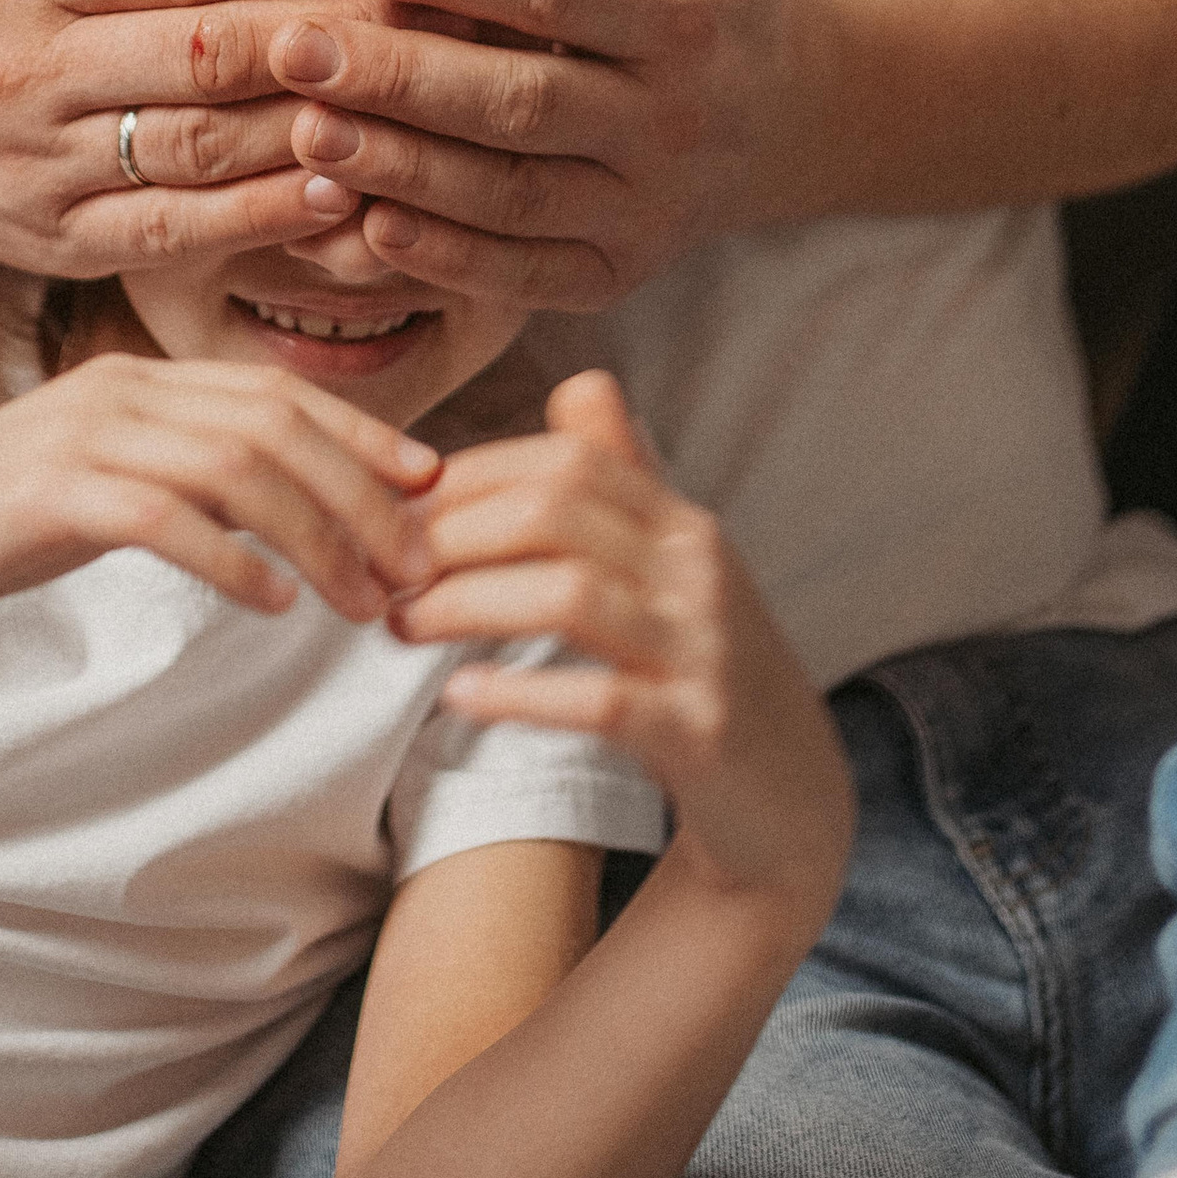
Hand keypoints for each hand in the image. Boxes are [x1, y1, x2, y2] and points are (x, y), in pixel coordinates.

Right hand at [0, 0, 385, 276]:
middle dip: (336, 36)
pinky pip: (175, 232)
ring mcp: (39, 165)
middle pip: (210, 53)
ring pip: (202, 149)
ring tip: (421, 109)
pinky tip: (345, 190)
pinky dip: (264, 217)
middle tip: (448, 23)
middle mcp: (24, 69)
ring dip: (316, 129)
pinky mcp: (55, 240)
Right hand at [0, 351, 445, 661]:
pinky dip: (229, 557)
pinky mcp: (44, 493)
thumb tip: (287, 514)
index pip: (281, 391)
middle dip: (362, 494)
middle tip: (417, 568)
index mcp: (139, 378)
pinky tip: (273, 603)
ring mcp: (80, 434)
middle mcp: (119, 388)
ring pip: (236, 466)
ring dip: (317, 535)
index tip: (434, 492)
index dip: (369, 436)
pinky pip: (162, 515)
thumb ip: (185, 481)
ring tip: (363, 600)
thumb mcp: (103, 489)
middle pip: (276, 423)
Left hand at [252, 0, 790, 311]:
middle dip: (400, 75)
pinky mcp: (616, 275)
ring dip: (404, 170)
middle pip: (521, 101)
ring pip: (513, 197)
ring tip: (302, 130)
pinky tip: (363, 224)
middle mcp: (675, 124)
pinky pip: (525, 276)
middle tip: (289, 47)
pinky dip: (446, 260)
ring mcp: (647, 210)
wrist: (779, 117)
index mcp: (688, 20)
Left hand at [393, 373, 852, 912]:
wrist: (789, 793)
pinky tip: (459, 695)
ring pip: (570, 596)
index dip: (472, 474)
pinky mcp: (699, 731)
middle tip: (387, 570)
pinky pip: (601, 701)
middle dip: (454, 533)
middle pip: (558, 511)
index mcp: (682, 522)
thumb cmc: (704, 667)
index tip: (401, 509)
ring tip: (401, 625)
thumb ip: (625, 478)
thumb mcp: (675, 564)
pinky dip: (522, 694)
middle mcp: (698, 570)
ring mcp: (703, 651)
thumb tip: (577, 385)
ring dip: (466, 605)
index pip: (568, 459)